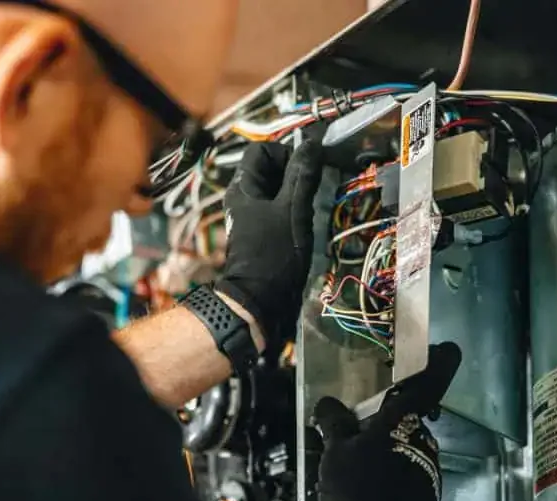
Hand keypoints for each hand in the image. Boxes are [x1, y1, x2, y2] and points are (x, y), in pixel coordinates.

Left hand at [214, 141, 323, 348]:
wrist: (260, 300)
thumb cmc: (274, 254)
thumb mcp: (292, 210)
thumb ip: (302, 176)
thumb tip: (312, 144)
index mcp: (243, 187)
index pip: (262, 150)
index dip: (285, 153)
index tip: (305, 170)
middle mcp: (244, 198)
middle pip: (272, 170)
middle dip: (296, 175)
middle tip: (314, 189)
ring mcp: (253, 216)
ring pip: (278, 191)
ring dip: (298, 194)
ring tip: (311, 208)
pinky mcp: (263, 233)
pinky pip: (280, 210)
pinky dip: (295, 211)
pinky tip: (306, 223)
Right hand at [313, 342, 461, 500]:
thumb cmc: (359, 491)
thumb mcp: (335, 453)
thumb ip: (334, 423)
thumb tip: (330, 403)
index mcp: (403, 421)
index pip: (429, 381)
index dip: (440, 361)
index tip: (446, 348)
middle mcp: (424, 441)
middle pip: (410, 420)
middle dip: (386, 420)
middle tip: (355, 427)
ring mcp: (428, 470)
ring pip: (404, 450)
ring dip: (383, 453)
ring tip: (350, 472)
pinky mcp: (426, 499)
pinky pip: (404, 476)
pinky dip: (387, 478)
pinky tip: (363, 496)